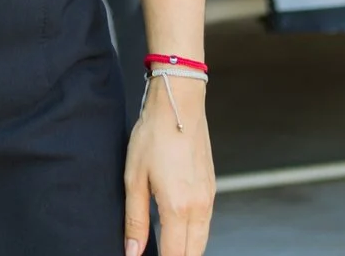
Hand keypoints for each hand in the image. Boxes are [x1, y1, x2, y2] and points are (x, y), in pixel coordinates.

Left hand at [124, 75, 213, 255]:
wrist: (178, 104)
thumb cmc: (152, 136)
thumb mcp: (134, 178)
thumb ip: (135, 220)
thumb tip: (132, 252)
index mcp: (178, 207)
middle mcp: (199, 207)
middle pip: (193, 253)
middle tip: (159, 255)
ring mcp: (209, 197)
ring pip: (202, 240)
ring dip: (187, 250)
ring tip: (167, 249)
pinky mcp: (212, 187)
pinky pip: (206, 223)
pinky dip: (194, 235)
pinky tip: (179, 231)